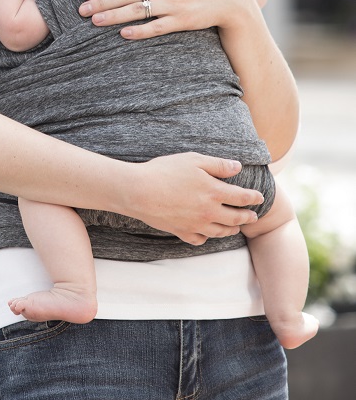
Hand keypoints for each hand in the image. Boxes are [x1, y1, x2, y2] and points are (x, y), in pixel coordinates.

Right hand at [123, 152, 262, 244]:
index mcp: (214, 192)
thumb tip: (237, 167)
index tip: (260, 197)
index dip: (253, 197)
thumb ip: (218, 165)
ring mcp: (196, 224)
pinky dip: (206, 238)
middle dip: (247, 217)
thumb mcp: (193, 160)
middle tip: (253, 216)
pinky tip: (207, 234)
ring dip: (231, 229)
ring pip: (220, 232)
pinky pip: (199, 239)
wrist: (139, 191)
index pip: (241, 197)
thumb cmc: (165, 171)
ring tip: (236, 227)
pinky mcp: (181, 231)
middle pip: (235, 218)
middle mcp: (209, 212)